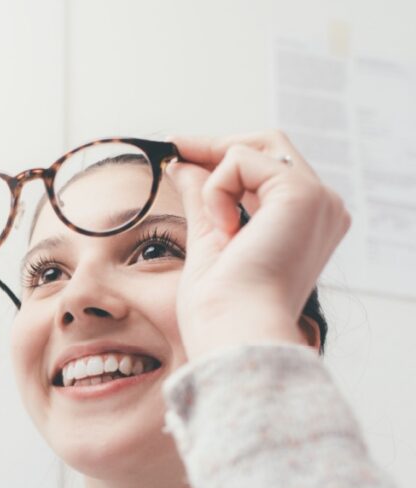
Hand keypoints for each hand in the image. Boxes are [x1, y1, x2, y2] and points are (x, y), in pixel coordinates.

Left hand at [165, 130, 350, 360]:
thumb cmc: (222, 308)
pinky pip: (241, 161)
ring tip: (216, 229)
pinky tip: (225, 231)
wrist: (236, 332)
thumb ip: (204, 200)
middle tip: (174, 147)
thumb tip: (184, 165)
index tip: (179, 149)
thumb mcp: (209, 241)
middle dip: (216, 146)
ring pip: (253, 149)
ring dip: (215, 181)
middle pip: (269, 146)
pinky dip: (217, 190)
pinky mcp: (302, 194)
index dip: (223, 155)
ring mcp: (318, 199)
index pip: (269, 168)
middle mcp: (322, 208)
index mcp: (307, 224)